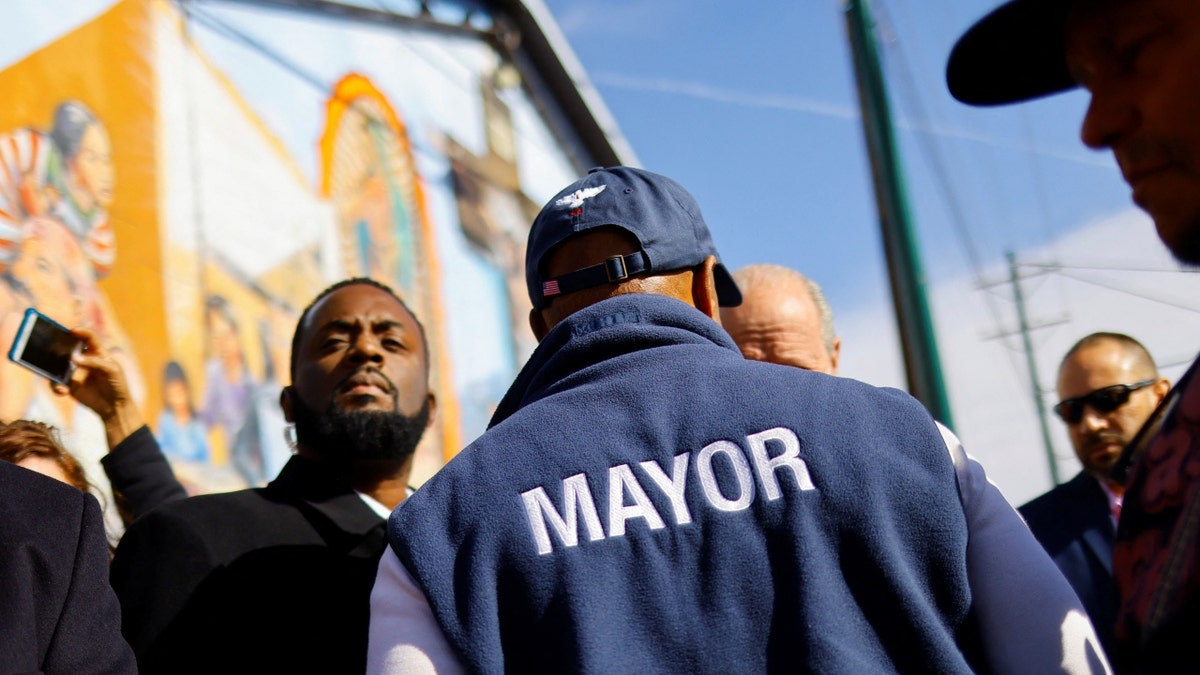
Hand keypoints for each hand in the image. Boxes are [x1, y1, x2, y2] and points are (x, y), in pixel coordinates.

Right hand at [51, 327, 142, 446]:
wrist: (114, 406)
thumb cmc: (118, 384)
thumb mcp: (112, 371)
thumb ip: (95, 362)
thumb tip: (73, 358)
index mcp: (97, 351)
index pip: (89, 337)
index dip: (81, 331)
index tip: (72, 331)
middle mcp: (84, 359)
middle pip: (68, 348)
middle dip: (58, 346)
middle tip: (51, 347)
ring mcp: (74, 371)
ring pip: (58, 365)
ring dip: (54, 369)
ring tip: (60, 378)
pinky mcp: (69, 384)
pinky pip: (56, 382)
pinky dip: (56, 386)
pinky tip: (62, 391)